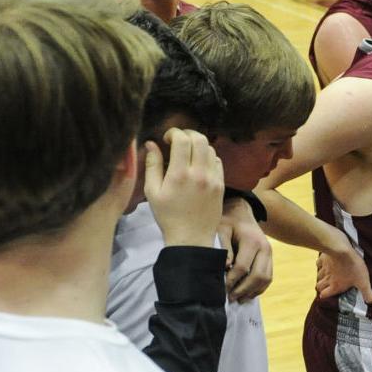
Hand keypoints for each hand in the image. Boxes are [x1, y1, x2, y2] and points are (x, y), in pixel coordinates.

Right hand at [144, 129, 224, 248]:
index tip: (167, 139)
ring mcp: (213, 179)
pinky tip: (199, 164)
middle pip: (199, 139)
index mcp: (179, 174)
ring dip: (198, 145)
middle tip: (178, 141)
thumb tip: (151, 144)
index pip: (182, 139)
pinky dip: (208, 156)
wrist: (191, 238)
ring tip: (188, 152)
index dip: (174, 133)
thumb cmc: (168, 216)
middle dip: (187, 134)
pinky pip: (218, 161)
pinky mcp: (221, 185)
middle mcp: (199, 173)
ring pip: (210, 148)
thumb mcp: (153, 192)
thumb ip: (152, 165)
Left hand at [217, 200, 273, 301]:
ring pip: (266, 279)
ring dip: (252, 291)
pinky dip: (259, 288)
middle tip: (230, 298)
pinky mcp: (270, 259)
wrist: (242, 213)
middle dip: (243, 289)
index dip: (232, 280)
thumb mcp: (221, 229)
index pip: (243, 267)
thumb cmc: (228, 222)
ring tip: (238, 299)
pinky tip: (247, 294)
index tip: (221, 289)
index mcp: (252, 241)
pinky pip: (268, 278)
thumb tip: (226, 268)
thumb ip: (223, 247)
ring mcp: (270, 254)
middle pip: (257, 276)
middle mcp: (265, 248)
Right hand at [316, 241, 371, 302]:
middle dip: (321, 288)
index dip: (325, 296)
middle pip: (319, 286)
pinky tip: (325, 263)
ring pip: (318, 275)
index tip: (326, 296)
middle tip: (326, 287)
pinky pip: (319, 263)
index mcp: (336, 286)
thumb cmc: (353, 266)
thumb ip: (368, 293)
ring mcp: (324, 268)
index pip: (325, 295)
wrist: (342, 249)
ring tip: (326, 276)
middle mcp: (328, 278)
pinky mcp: (323, 258)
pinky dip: (321, 264)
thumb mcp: (363, 282)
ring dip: (321, 277)